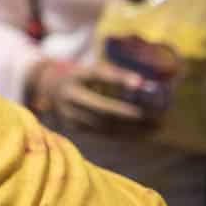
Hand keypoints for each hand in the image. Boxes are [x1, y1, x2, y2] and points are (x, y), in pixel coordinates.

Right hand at [26, 57, 167, 136]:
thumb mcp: (90, 70)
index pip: (98, 74)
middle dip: (130, 114)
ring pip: (105, 125)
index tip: (140, 82)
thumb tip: (147, 86)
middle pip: (102, 107)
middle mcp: (70, 95)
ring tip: (156, 127)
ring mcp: (70, 114)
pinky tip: (143, 134)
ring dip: (133, 128)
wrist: (49, 88)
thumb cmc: (81, 77)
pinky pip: (104, 134)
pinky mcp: (74, 127)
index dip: (118, 78)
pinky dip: (125, 135)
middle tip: (155, 115)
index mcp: (76, 75)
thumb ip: (112, 76)